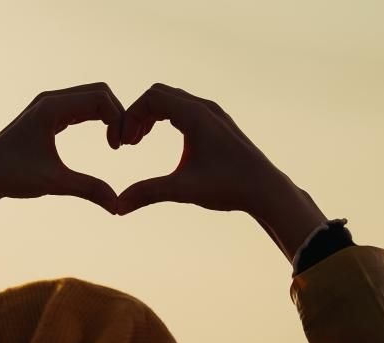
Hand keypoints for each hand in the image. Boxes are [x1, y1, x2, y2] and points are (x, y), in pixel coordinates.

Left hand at [0, 83, 124, 251]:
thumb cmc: (14, 176)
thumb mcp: (55, 183)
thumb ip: (89, 189)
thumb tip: (118, 206)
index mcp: (51, 108)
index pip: (100, 98)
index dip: (118, 118)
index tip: (120, 147)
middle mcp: (50, 99)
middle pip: (99, 92)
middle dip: (118, 114)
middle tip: (124, 144)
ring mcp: (48, 104)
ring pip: (92, 97)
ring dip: (109, 116)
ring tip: (116, 144)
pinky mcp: (48, 113)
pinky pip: (81, 106)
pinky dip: (98, 118)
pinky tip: (106, 140)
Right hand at [118, 83, 326, 259]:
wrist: (266, 190)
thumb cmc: (229, 187)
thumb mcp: (184, 189)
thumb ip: (148, 192)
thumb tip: (117, 207)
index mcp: (196, 116)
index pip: (152, 97)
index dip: (131, 116)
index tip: (125, 143)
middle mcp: (205, 108)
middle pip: (160, 94)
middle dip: (139, 114)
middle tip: (129, 141)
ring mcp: (214, 113)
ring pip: (173, 100)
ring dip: (153, 116)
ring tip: (139, 140)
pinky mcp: (219, 123)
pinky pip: (185, 108)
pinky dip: (168, 118)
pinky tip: (164, 141)